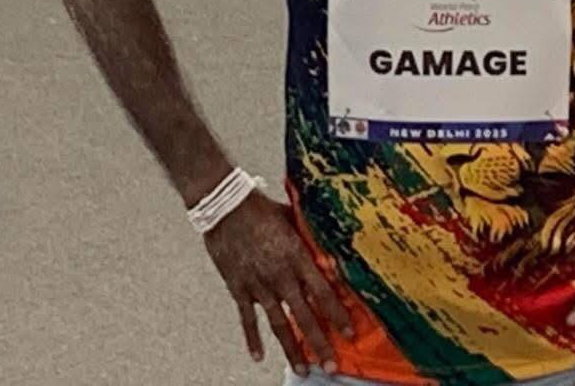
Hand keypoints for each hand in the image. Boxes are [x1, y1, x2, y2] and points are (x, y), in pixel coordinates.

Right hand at [204, 191, 354, 376]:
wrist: (225, 205)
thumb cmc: (262, 208)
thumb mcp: (294, 218)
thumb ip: (312, 239)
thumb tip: (332, 252)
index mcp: (297, 257)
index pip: (323, 293)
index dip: (337, 315)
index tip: (349, 334)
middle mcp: (281, 275)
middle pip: (305, 316)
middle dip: (320, 342)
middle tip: (331, 366)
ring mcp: (259, 284)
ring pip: (279, 324)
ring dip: (292, 349)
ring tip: (303, 369)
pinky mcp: (239, 287)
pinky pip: (247, 318)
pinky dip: (252, 338)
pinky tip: (259, 356)